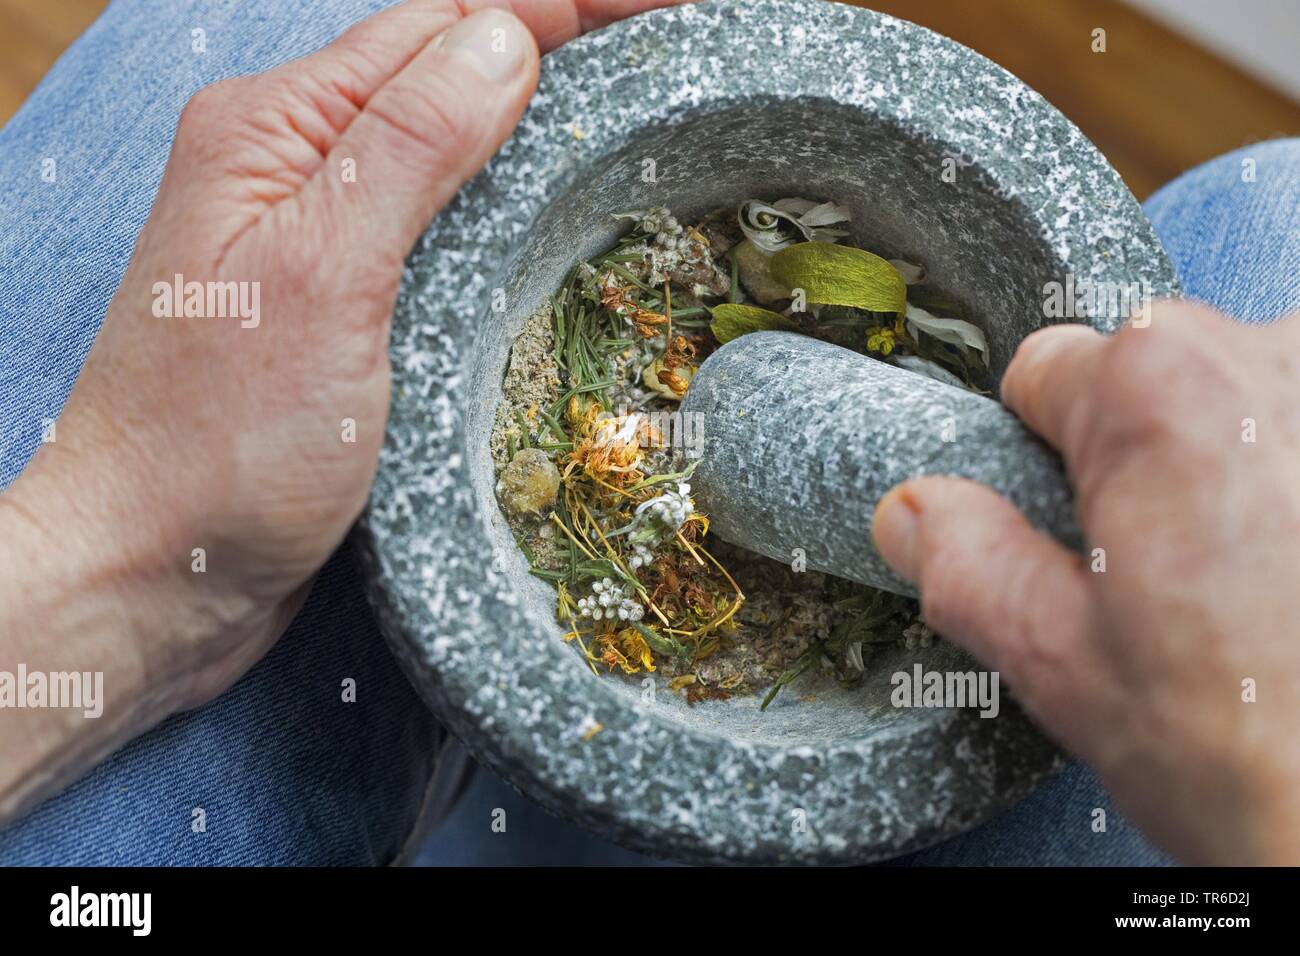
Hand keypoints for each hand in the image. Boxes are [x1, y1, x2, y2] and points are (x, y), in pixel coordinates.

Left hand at [0, 0, 685, 821]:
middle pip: (442, 67)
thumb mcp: (322, 278)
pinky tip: (550, 209)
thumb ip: (409, 148)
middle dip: (556, 42)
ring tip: (628, 108)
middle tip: (665, 47)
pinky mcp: (339, 303)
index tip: (664, 5)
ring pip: (444, 143)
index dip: (560, 5)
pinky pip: (435, 220)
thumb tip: (507, 40)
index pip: (440, 25)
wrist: (151, 571)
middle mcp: (291, 165)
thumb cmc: (220, 442)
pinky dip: (502, 198)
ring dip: (533, 112)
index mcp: (276, 130)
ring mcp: (313, 234)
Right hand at [872, 301, 1299, 864]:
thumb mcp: (1069, 667)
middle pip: (1154, 368)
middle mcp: (1273, 354)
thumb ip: (968, 565)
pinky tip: (1298, 562)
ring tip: (1266, 580)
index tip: (1082, 523)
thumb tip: (914, 513)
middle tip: (1176, 575)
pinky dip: (1294, 471)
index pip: (1045, 366)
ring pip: (1248, 393)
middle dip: (1149, 453)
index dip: (1043, 457)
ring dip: (1242, 458)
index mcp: (1157, 392)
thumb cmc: (1279, 758)